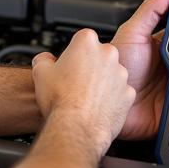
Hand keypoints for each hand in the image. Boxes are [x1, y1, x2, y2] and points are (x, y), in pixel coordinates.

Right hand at [32, 29, 134, 154]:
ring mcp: (121, 74)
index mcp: (86, 42)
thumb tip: (44, 59)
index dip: (74, 53)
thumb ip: (43, 60)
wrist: (75, 128)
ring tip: (85, 97)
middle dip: (90, 65)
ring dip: (102, 81)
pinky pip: (120, 92)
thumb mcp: (40, 73)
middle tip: (76, 80)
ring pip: (111, 73)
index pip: (82, 39)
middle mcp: (108, 54)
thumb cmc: (60, 100)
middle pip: (99, 54)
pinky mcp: (128, 93)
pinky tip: (97, 107)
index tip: (70, 63)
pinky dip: (112, 98)